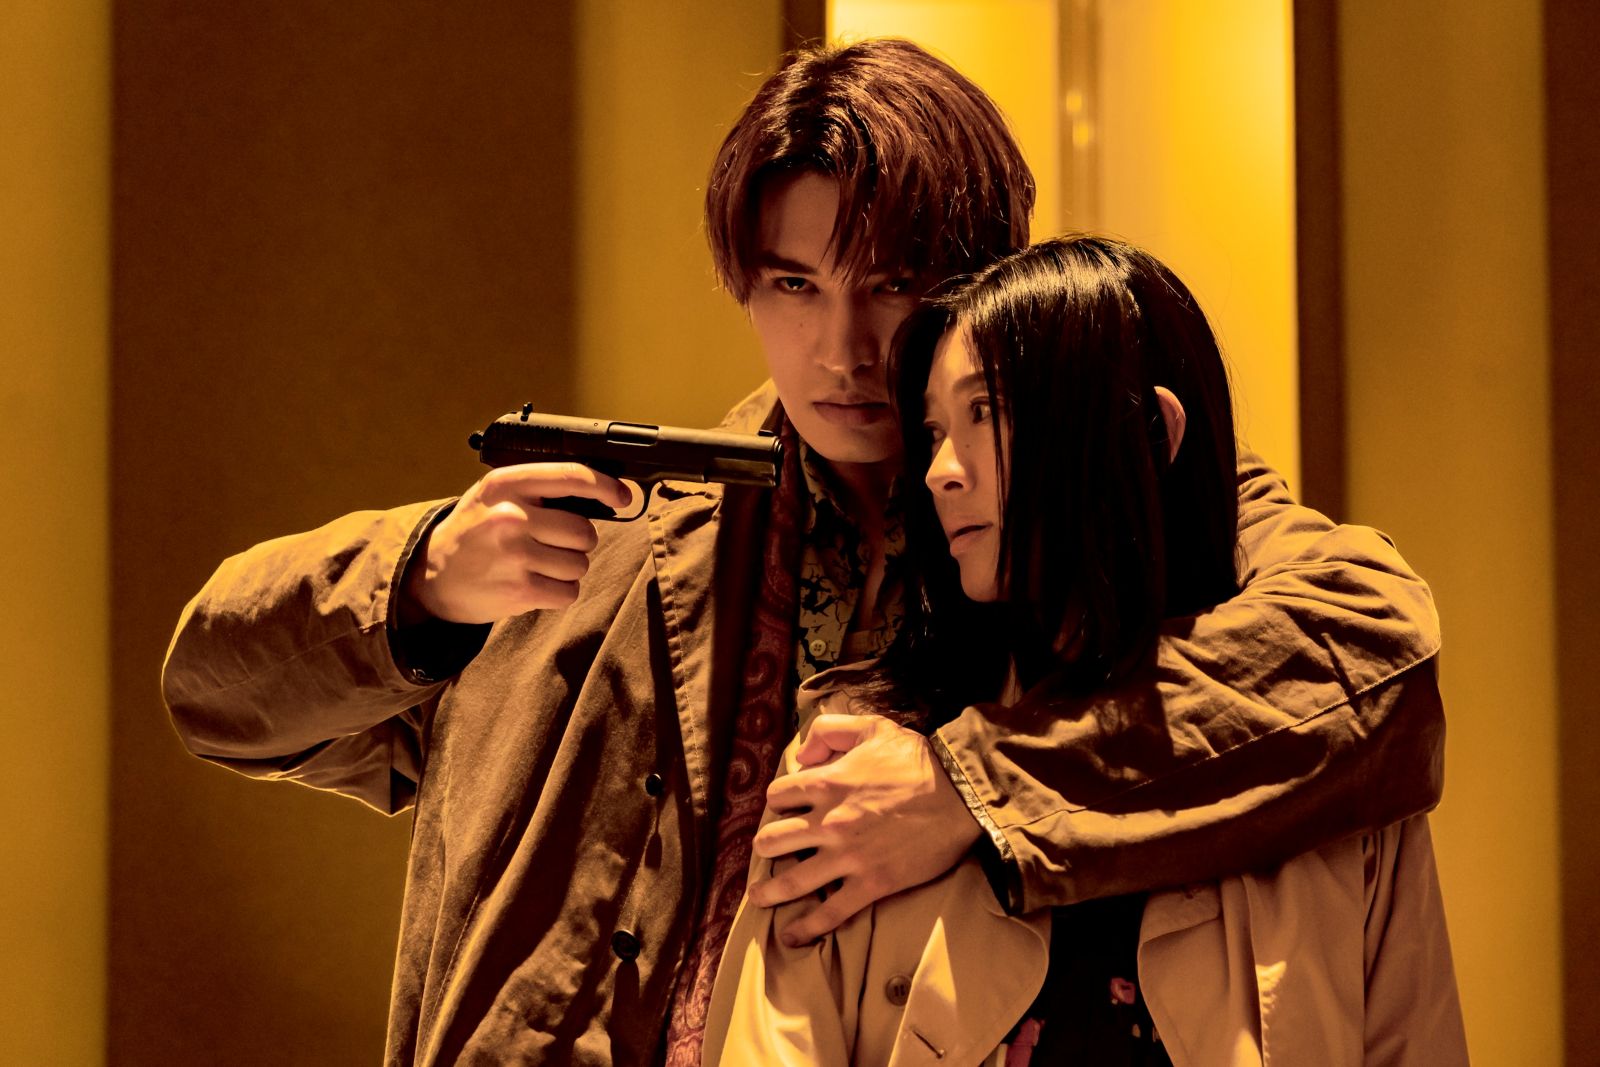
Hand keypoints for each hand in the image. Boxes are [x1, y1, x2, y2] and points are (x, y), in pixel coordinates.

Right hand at [404, 463, 630, 623]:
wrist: (431, 575)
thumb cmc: (474, 531)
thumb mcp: (496, 495)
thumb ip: (539, 490)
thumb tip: (601, 496)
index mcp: (507, 484)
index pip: (572, 477)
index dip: (606, 486)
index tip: (623, 495)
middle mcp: (511, 516)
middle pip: (583, 531)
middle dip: (579, 541)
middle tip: (553, 544)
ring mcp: (515, 555)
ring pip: (580, 563)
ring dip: (569, 568)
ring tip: (539, 565)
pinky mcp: (519, 590)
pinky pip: (568, 592)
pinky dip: (560, 591)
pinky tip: (536, 584)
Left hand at [748, 713, 981, 944]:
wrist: (960, 796)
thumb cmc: (917, 760)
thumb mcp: (871, 727)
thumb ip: (829, 730)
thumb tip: (802, 755)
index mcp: (826, 783)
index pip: (777, 796)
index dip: (779, 801)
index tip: (786, 809)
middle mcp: (828, 822)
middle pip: (772, 840)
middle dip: (765, 846)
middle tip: (768, 851)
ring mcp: (847, 857)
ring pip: (791, 881)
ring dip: (768, 891)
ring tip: (758, 897)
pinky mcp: (870, 884)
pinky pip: (830, 912)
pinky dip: (807, 928)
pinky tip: (792, 936)